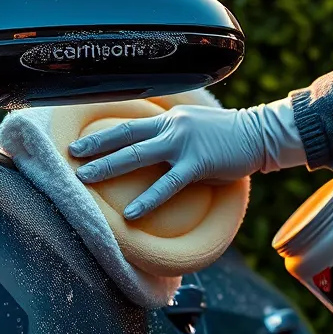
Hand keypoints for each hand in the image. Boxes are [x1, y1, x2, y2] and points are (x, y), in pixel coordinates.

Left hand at [70, 99, 303, 219]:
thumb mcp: (192, 129)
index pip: (126, 124)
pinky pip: (167, 184)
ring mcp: (183, 143)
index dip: (100, 134)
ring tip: (85, 179)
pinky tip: (131, 214)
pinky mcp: (198, 163)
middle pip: (124, 135)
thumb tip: (146, 151)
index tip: (77, 143)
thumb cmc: (225, 137)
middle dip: (94, 147)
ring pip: (137, 154)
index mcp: (167, 118)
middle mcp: (170, 126)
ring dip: (108, 166)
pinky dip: (148, 200)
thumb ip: (168, 137)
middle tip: (70, 157)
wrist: (262, 134)